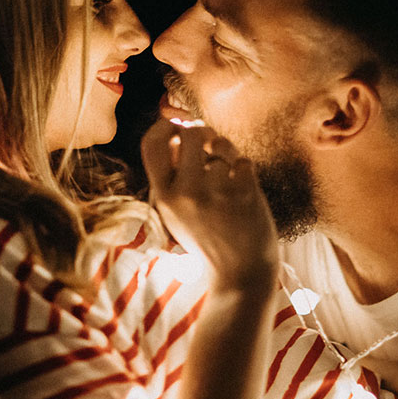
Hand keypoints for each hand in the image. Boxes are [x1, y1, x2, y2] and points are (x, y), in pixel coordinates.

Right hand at [140, 118, 277, 292]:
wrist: (240, 273)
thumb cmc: (208, 239)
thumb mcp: (175, 213)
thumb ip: (171, 177)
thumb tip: (176, 133)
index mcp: (163, 196)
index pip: (151, 144)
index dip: (164, 126)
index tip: (176, 125)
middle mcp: (186, 192)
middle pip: (190, 134)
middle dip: (202, 132)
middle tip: (210, 142)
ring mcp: (216, 192)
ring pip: (221, 145)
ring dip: (227, 153)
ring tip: (229, 172)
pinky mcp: (245, 193)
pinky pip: (243, 161)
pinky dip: (245, 170)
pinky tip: (243, 186)